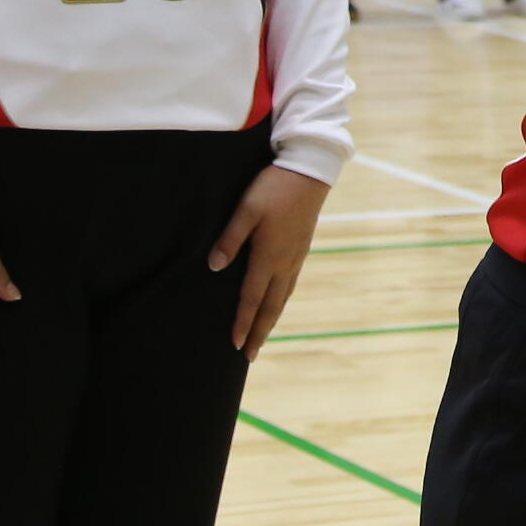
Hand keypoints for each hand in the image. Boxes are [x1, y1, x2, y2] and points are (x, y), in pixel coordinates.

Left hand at [210, 165, 333, 352]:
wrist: (310, 171)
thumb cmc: (275, 187)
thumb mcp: (246, 208)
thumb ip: (230, 239)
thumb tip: (215, 267)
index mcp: (269, 256)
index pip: (252, 298)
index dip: (243, 323)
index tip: (234, 345)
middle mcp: (285, 263)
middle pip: (272, 306)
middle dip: (259, 332)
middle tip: (249, 355)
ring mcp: (296, 256)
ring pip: (283, 297)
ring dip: (271, 320)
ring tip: (262, 335)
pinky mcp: (302, 248)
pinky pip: (291, 284)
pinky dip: (282, 301)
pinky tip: (278, 300)